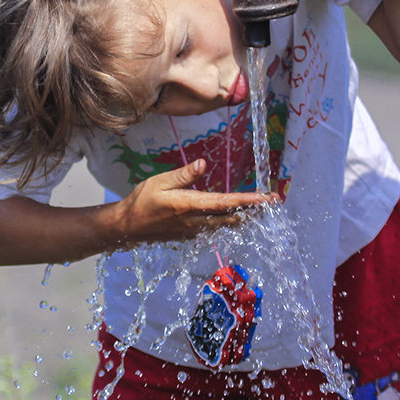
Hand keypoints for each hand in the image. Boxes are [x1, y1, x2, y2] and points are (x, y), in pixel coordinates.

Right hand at [114, 159, 271, 245]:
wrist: (127, 227)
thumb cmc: (141, 201)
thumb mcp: (158, 182)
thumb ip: (183, 175)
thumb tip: (203, 165)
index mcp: (188, 206)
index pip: (225, 203)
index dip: (248, 201)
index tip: (267, 198)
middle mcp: (195, 221)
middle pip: (231, 217)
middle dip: (253, 210)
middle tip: (272, 202)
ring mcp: (193, 231)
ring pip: (225, 225)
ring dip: (244, 216)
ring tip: (260, 209)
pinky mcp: (190, 235)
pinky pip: (215, 228)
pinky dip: (229, 221)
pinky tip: (235, 216)